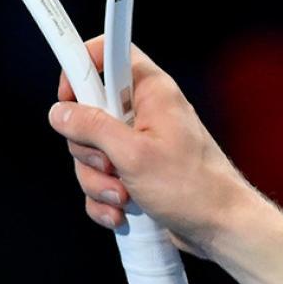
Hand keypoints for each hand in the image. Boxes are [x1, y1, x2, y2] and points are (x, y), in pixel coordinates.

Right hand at [48, 39, 255, 260]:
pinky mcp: (135, 175)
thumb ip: (92, 127)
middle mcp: (144, 114)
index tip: (69, 95)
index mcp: (151, 93)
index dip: (81, 67)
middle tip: (112, 164)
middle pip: (88, 113)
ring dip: (99, 181)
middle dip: (89, 149)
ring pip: (90, 153)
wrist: (222, 229)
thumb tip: (60, 112)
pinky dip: (105, 200)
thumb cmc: (193, 188)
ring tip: (126, 195)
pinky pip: (101, 180)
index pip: (109, 53)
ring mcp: (139, 146)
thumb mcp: (133, 154)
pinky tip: (123, 212)